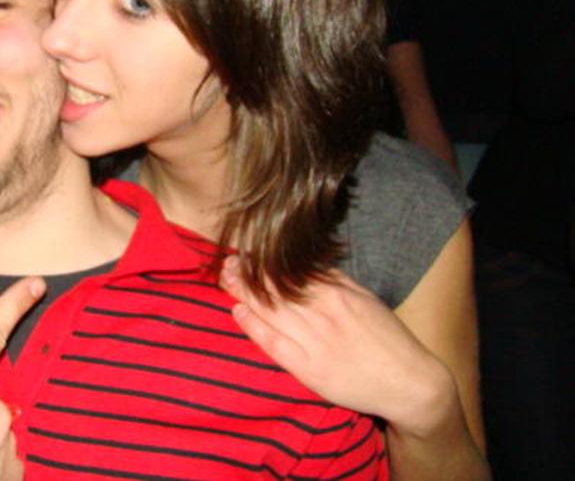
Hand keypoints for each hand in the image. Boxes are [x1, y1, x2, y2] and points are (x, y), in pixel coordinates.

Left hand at [219, 256, 454, 433]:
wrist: (411, 384)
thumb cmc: (387, 338)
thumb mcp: (364, 298)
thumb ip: (334, 280)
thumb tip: (306, 261)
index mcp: (337, 294)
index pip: (290, 271)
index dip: (263, 261)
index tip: (244, 253)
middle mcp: (324, 315)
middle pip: (274, 289)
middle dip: (246, 275)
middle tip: (226, 264)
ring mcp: (316, 343)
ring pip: (271, 312)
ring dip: (243, 294)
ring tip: (225, 281)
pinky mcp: (312, 370)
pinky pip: (275, 345)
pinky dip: (254, 327)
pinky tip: (238, 312)